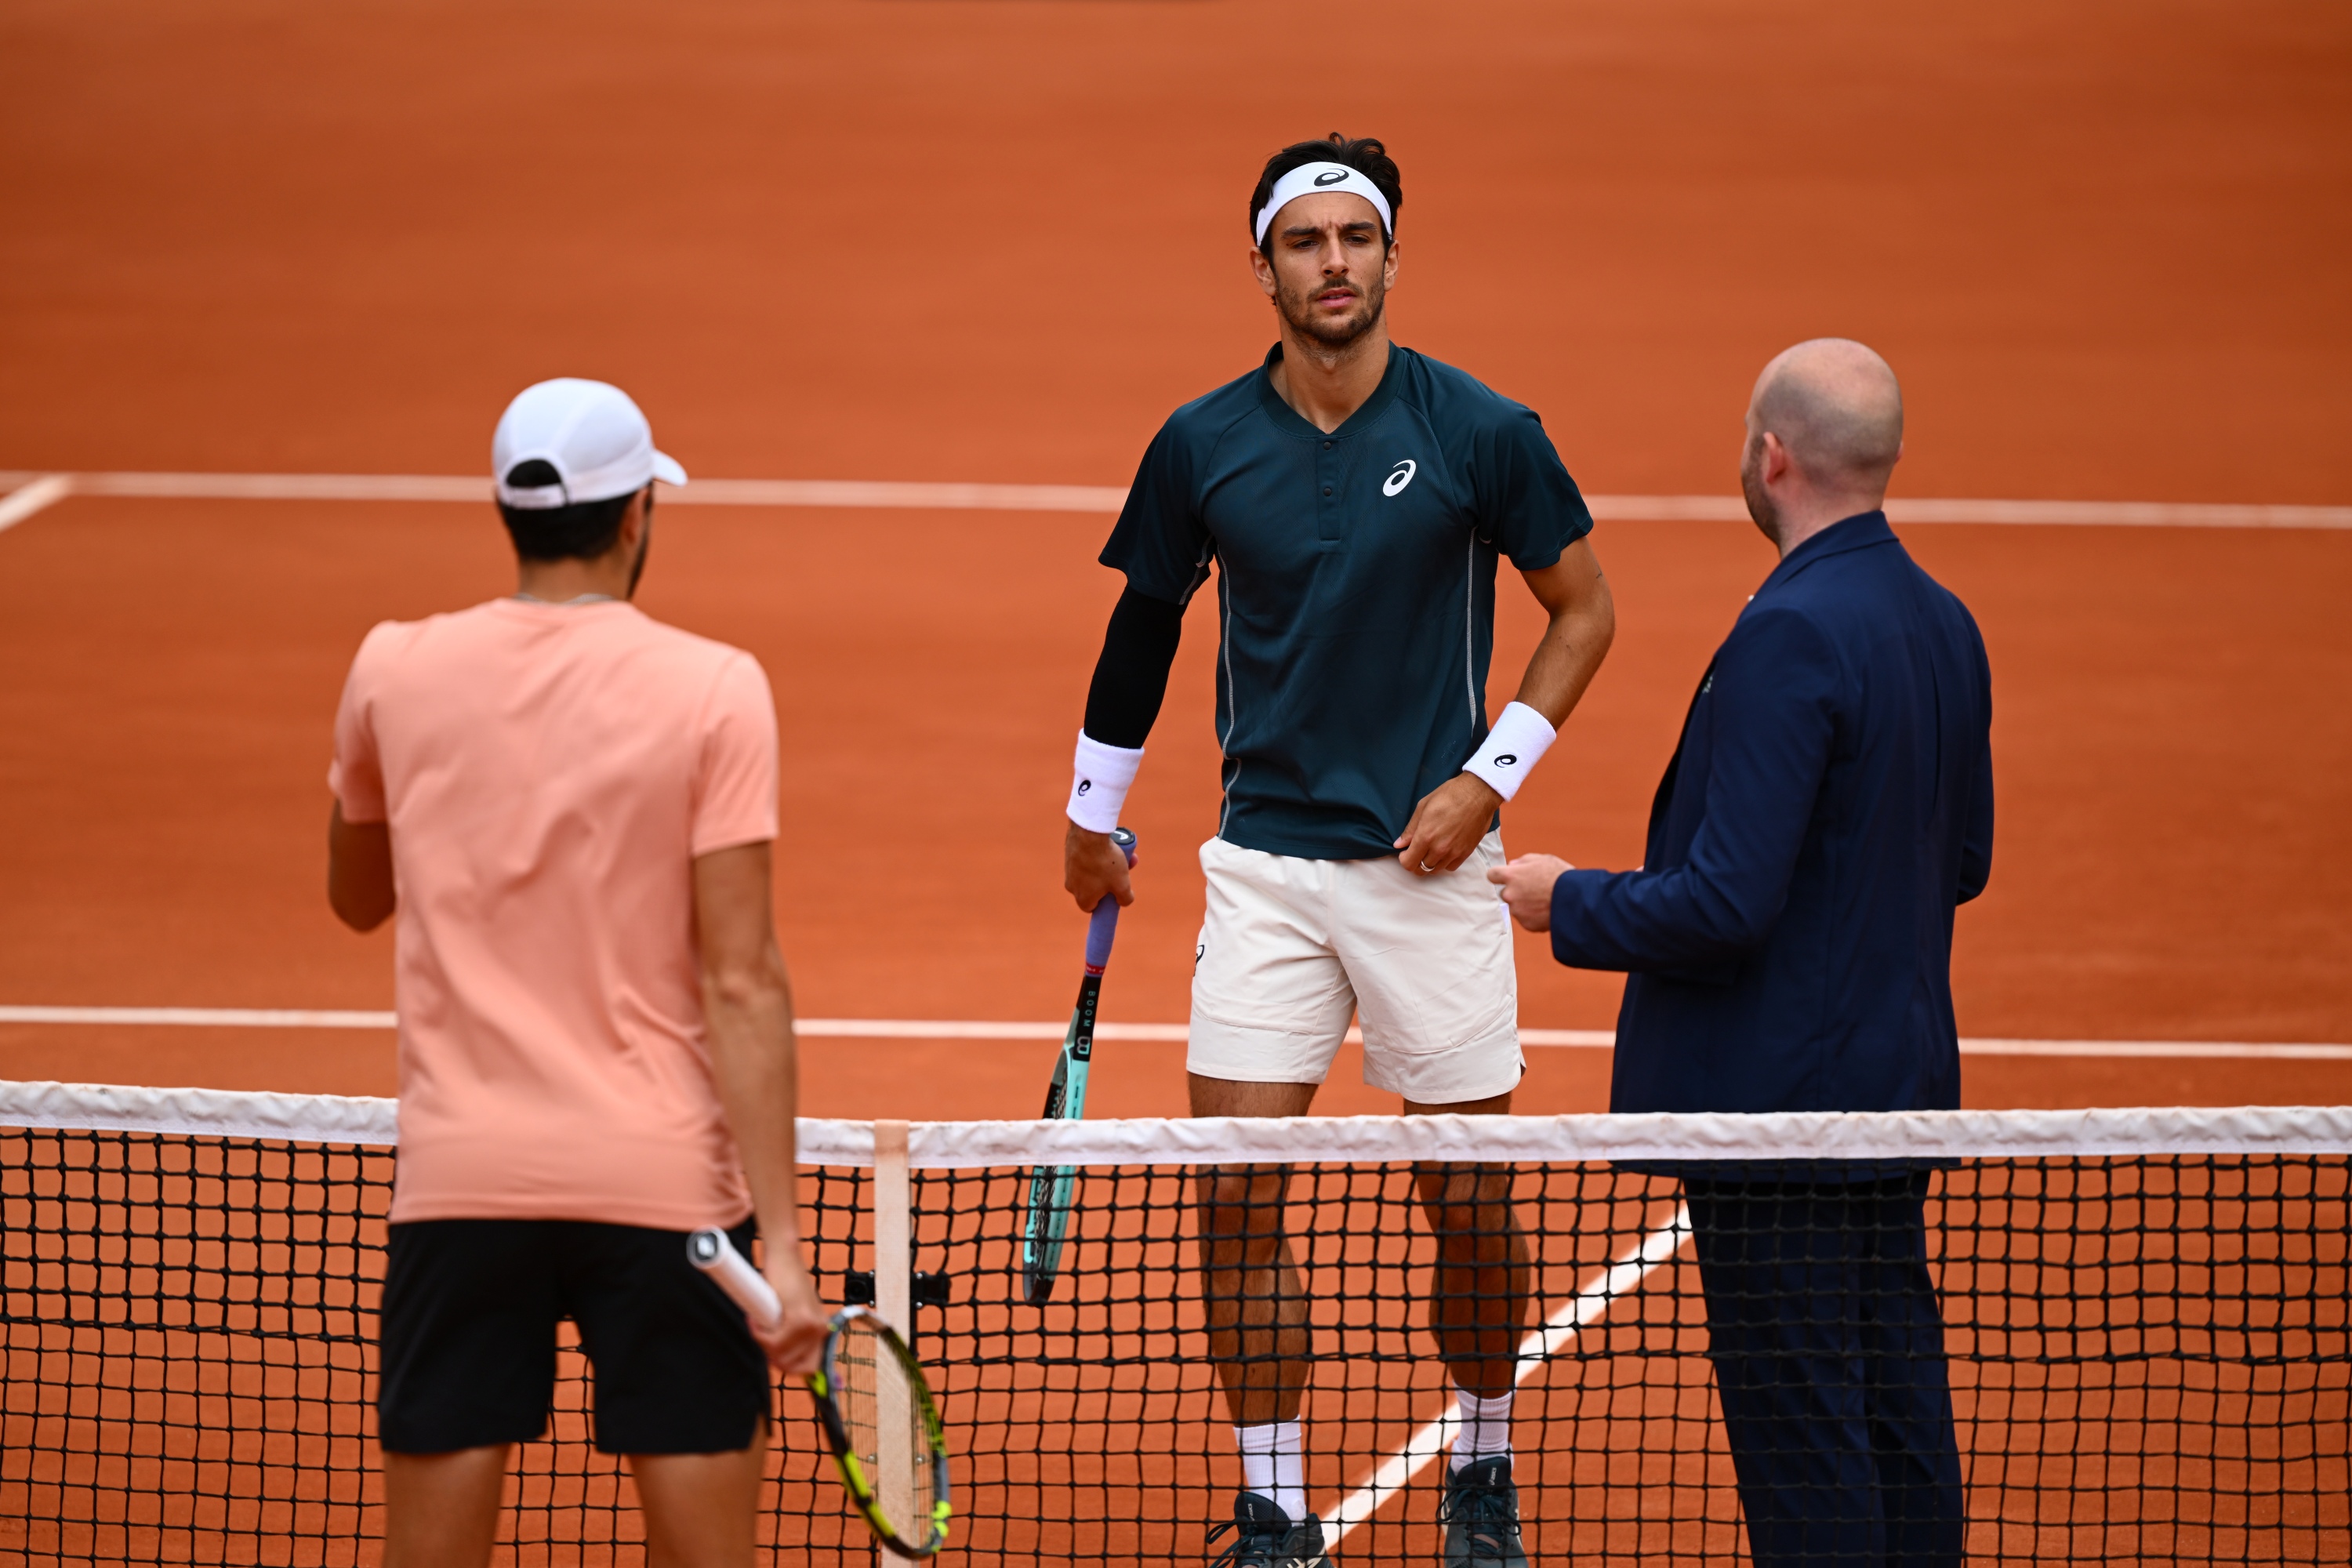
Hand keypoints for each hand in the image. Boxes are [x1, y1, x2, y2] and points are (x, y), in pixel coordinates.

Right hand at [754, 1241, 830, 1374]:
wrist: (784, 1257)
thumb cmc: (785, 1282)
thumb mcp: (796, 1311)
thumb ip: (795, 1335)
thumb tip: (781, 1360)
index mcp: (822, 1330)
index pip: (809, 1368)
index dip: (787, 1366)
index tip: (773, 1354)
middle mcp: (821, 1329)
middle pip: (791, 1365)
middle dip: (771, 1355)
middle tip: (762, 1334)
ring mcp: (811, 1325)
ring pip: (779, 1354)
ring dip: (762, 1341)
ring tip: (758, 1322)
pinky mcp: (798, 1318)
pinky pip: (772, 1342)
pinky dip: (758, 1332)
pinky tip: (755, 1317)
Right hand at [1064, 820, 1136, 913]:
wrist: (1088, 834)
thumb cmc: (1105, 863)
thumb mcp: (1122, 884)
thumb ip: (1125, 898)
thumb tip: (1124, 901)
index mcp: (1082, 898)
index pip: (1092, 907)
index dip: (1105, 902)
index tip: (1115, 894)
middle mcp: (1072, 886)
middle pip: (1094, 888)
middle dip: (1111, 880)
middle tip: (1124, 870)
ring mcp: (1069, 869)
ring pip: (1093, 871)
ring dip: (1108, 865)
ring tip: (1124, 854)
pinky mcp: (1069, 854)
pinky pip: (1087, 858)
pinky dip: (1098, 854)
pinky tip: (1111, 845)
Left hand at [1393, 774, 1501, 875]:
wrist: (1478, 794)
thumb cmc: (1450, 795)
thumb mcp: (1423, 807)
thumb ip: (1410, 829)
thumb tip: (1399, 844)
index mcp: (1425, 836)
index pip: (1409, 863)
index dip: (1404, 860)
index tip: (1405, 852)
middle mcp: (1439, 848)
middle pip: (1421, 869)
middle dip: (1415, 863)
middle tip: (1416, 852)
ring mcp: (1454, 852)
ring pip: (1436, 870)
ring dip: (1430, 863)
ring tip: (1430, 850)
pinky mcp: (1466, 852)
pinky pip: (1451, 867)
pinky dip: (1444, 863)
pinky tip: (1444, 852)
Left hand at [1489, 852, 1573, 931]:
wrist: (1575, 900)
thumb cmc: (1561, 877)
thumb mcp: (1544, 859)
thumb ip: (1524, 861)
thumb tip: (1512, 865)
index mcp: (1511, 875)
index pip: (1492, 875)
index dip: (1498, 876)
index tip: (1503, 878)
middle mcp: (1510, 894)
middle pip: (1505, 893)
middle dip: (1516, 892)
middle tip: (1534, 890)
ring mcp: (1517, 911)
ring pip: (1517, 907)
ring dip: (1526, 905)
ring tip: (1545, 901)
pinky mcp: (1526, 924)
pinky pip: (1527, 919)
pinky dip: (1534, 916)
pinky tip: (1548, 910)